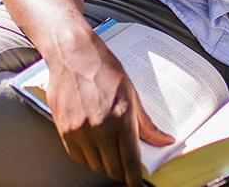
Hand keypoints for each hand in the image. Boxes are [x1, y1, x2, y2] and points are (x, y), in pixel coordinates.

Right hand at [46, 32, 173, 185]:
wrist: (73, 55)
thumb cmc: (104, 70)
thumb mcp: (132, 94)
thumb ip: (146, 124)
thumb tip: (164, 141)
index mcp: (121, 119)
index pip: (130, 162)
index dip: (134, 178)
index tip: (136, 183)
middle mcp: (100, 128)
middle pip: (112, 168)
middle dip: (121, 172)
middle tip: (125, 167)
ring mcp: (80, 131)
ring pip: (95, 165)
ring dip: (104, 165)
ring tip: (109, 154)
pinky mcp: (64, 130)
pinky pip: (78, 157)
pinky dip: (87, 158)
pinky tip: (94, 149)